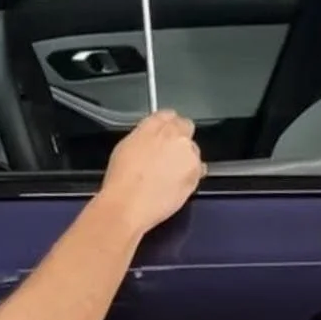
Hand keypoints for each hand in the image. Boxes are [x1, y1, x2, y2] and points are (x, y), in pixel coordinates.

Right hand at [98, 111, 204, 235]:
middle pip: (185, 129)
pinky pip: (199, 169)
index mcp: (154, 125)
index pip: (168, 114)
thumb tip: (152, 137)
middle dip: (179, 140)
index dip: (167, 125)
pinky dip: (191, 174)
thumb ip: (144, 135)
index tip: (164, 134)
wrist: (128, 205)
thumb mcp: (126, 147)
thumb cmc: (121, 180)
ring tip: (168, 175)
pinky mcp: (196, 172)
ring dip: (185, 158)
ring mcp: (188, 153)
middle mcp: (175, 135)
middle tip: (166, 157)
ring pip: (193, 150)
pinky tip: (174, 184)